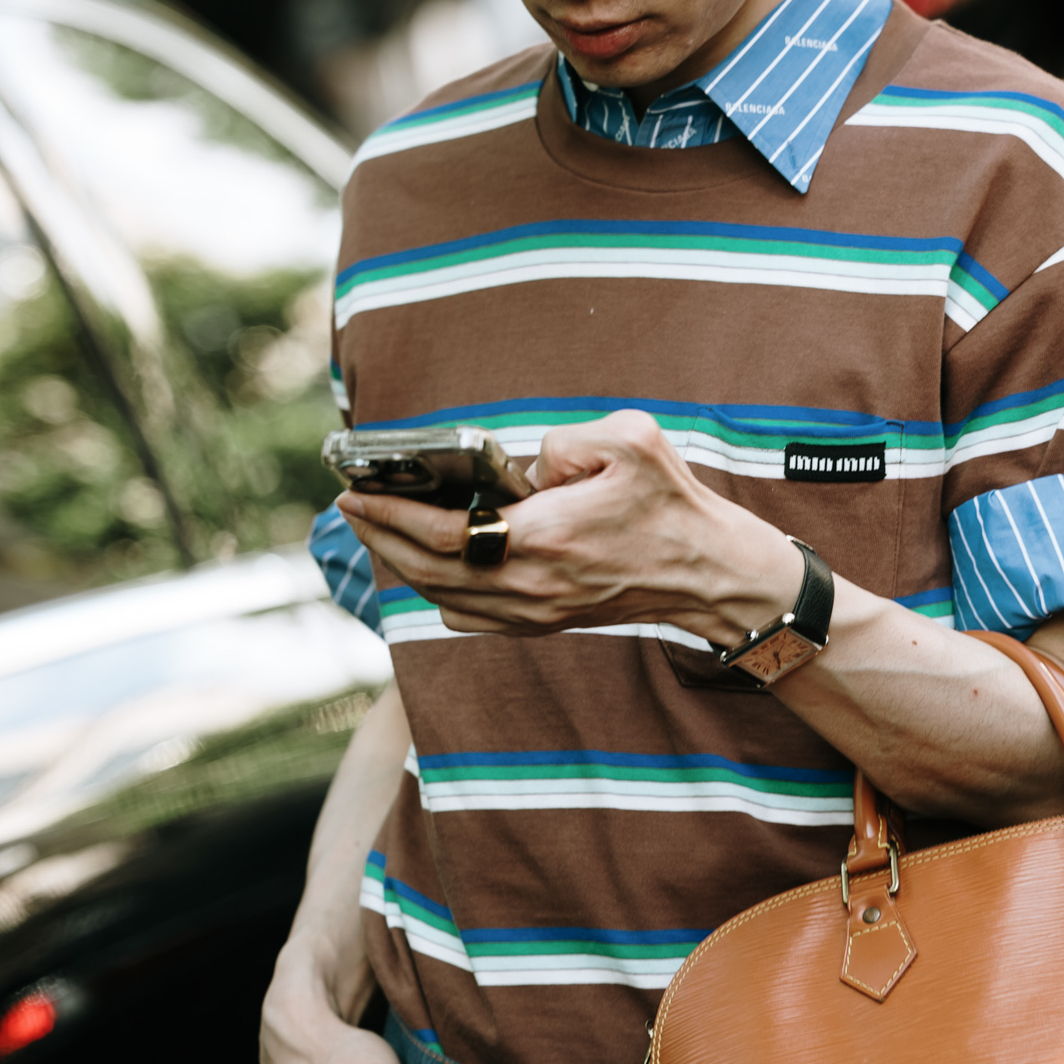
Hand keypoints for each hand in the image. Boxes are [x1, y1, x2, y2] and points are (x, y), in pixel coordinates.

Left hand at [334, 409, 802, 644]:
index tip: (355, 490)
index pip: (442, 534)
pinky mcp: (544, 623)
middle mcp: (531, 586)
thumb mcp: (631, 441)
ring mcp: (535, 613)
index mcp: (545, 538)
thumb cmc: (673, 507)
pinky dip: (436, 591)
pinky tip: (430, 563)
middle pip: (427, 572)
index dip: (389, 514)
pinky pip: (468, 617)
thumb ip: (564, 439)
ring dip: (402, 564)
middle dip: (380, 535)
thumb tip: (521, 465)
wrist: (712, 576)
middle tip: (351, 504)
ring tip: (378, 527)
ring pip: (441, 598)